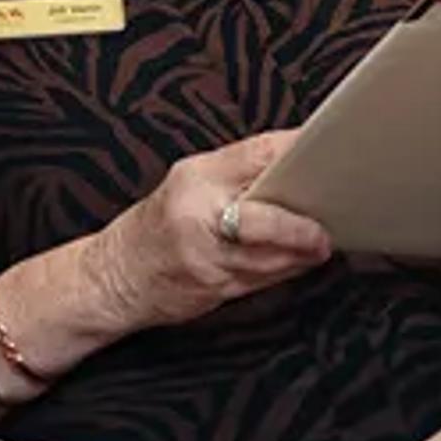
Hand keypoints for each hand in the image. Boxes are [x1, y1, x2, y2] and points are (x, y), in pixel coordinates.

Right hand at [91, 135, 334, 336]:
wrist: (114, 275)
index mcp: (196, 177)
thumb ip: (236, 177)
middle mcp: (199, 214)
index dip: (296, 153)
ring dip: (300, 253)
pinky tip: (297, 263)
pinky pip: (262, 280)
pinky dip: (284, 271)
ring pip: (269, 256)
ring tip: (319, 244)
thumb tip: (294, 169)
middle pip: (265, 217)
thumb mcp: (187, 185)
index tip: (325, 153)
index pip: (256, 155)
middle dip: (300, 226)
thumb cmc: (158, 227)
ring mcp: (205, 256)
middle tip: (324, 228)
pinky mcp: (212, 288)